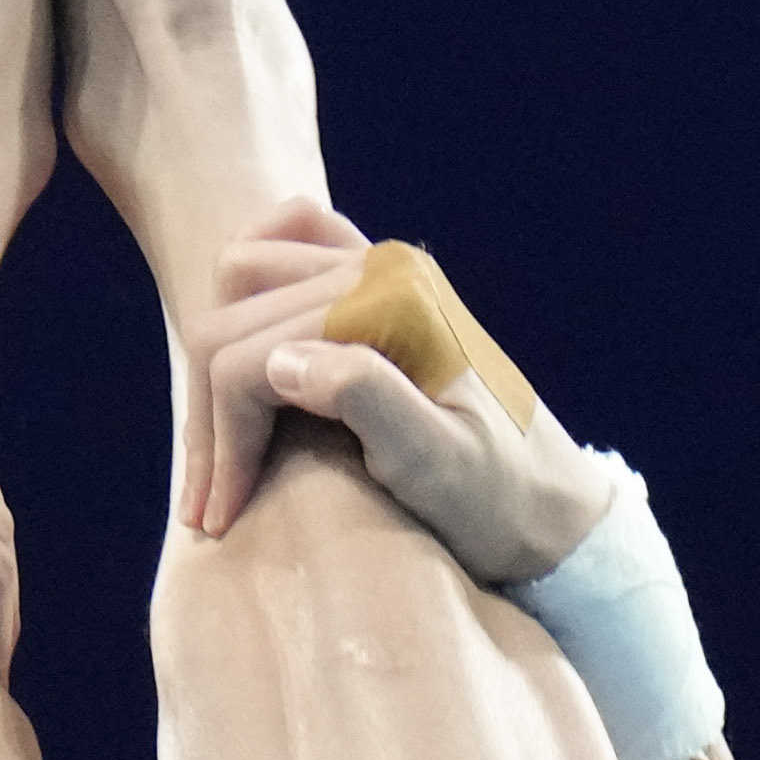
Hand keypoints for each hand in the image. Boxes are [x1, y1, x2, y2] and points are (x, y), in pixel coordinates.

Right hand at [178, 203, 626, 578]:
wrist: (552, 507)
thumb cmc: (497, 500)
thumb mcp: (438, 465)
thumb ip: (363, 398)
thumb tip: (277, 361)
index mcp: (391, 306)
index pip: (249, 360)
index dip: (221, 443)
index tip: (219, 518)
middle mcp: (382, 268)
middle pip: (230, 321)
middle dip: (207, 417)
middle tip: (210, 505)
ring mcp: (379, 267)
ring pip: (240, 283)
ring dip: (214, 368)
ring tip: (220, 456)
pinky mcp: (378, 283)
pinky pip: (285, 242)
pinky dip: (246, 285)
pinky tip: (243, 351)